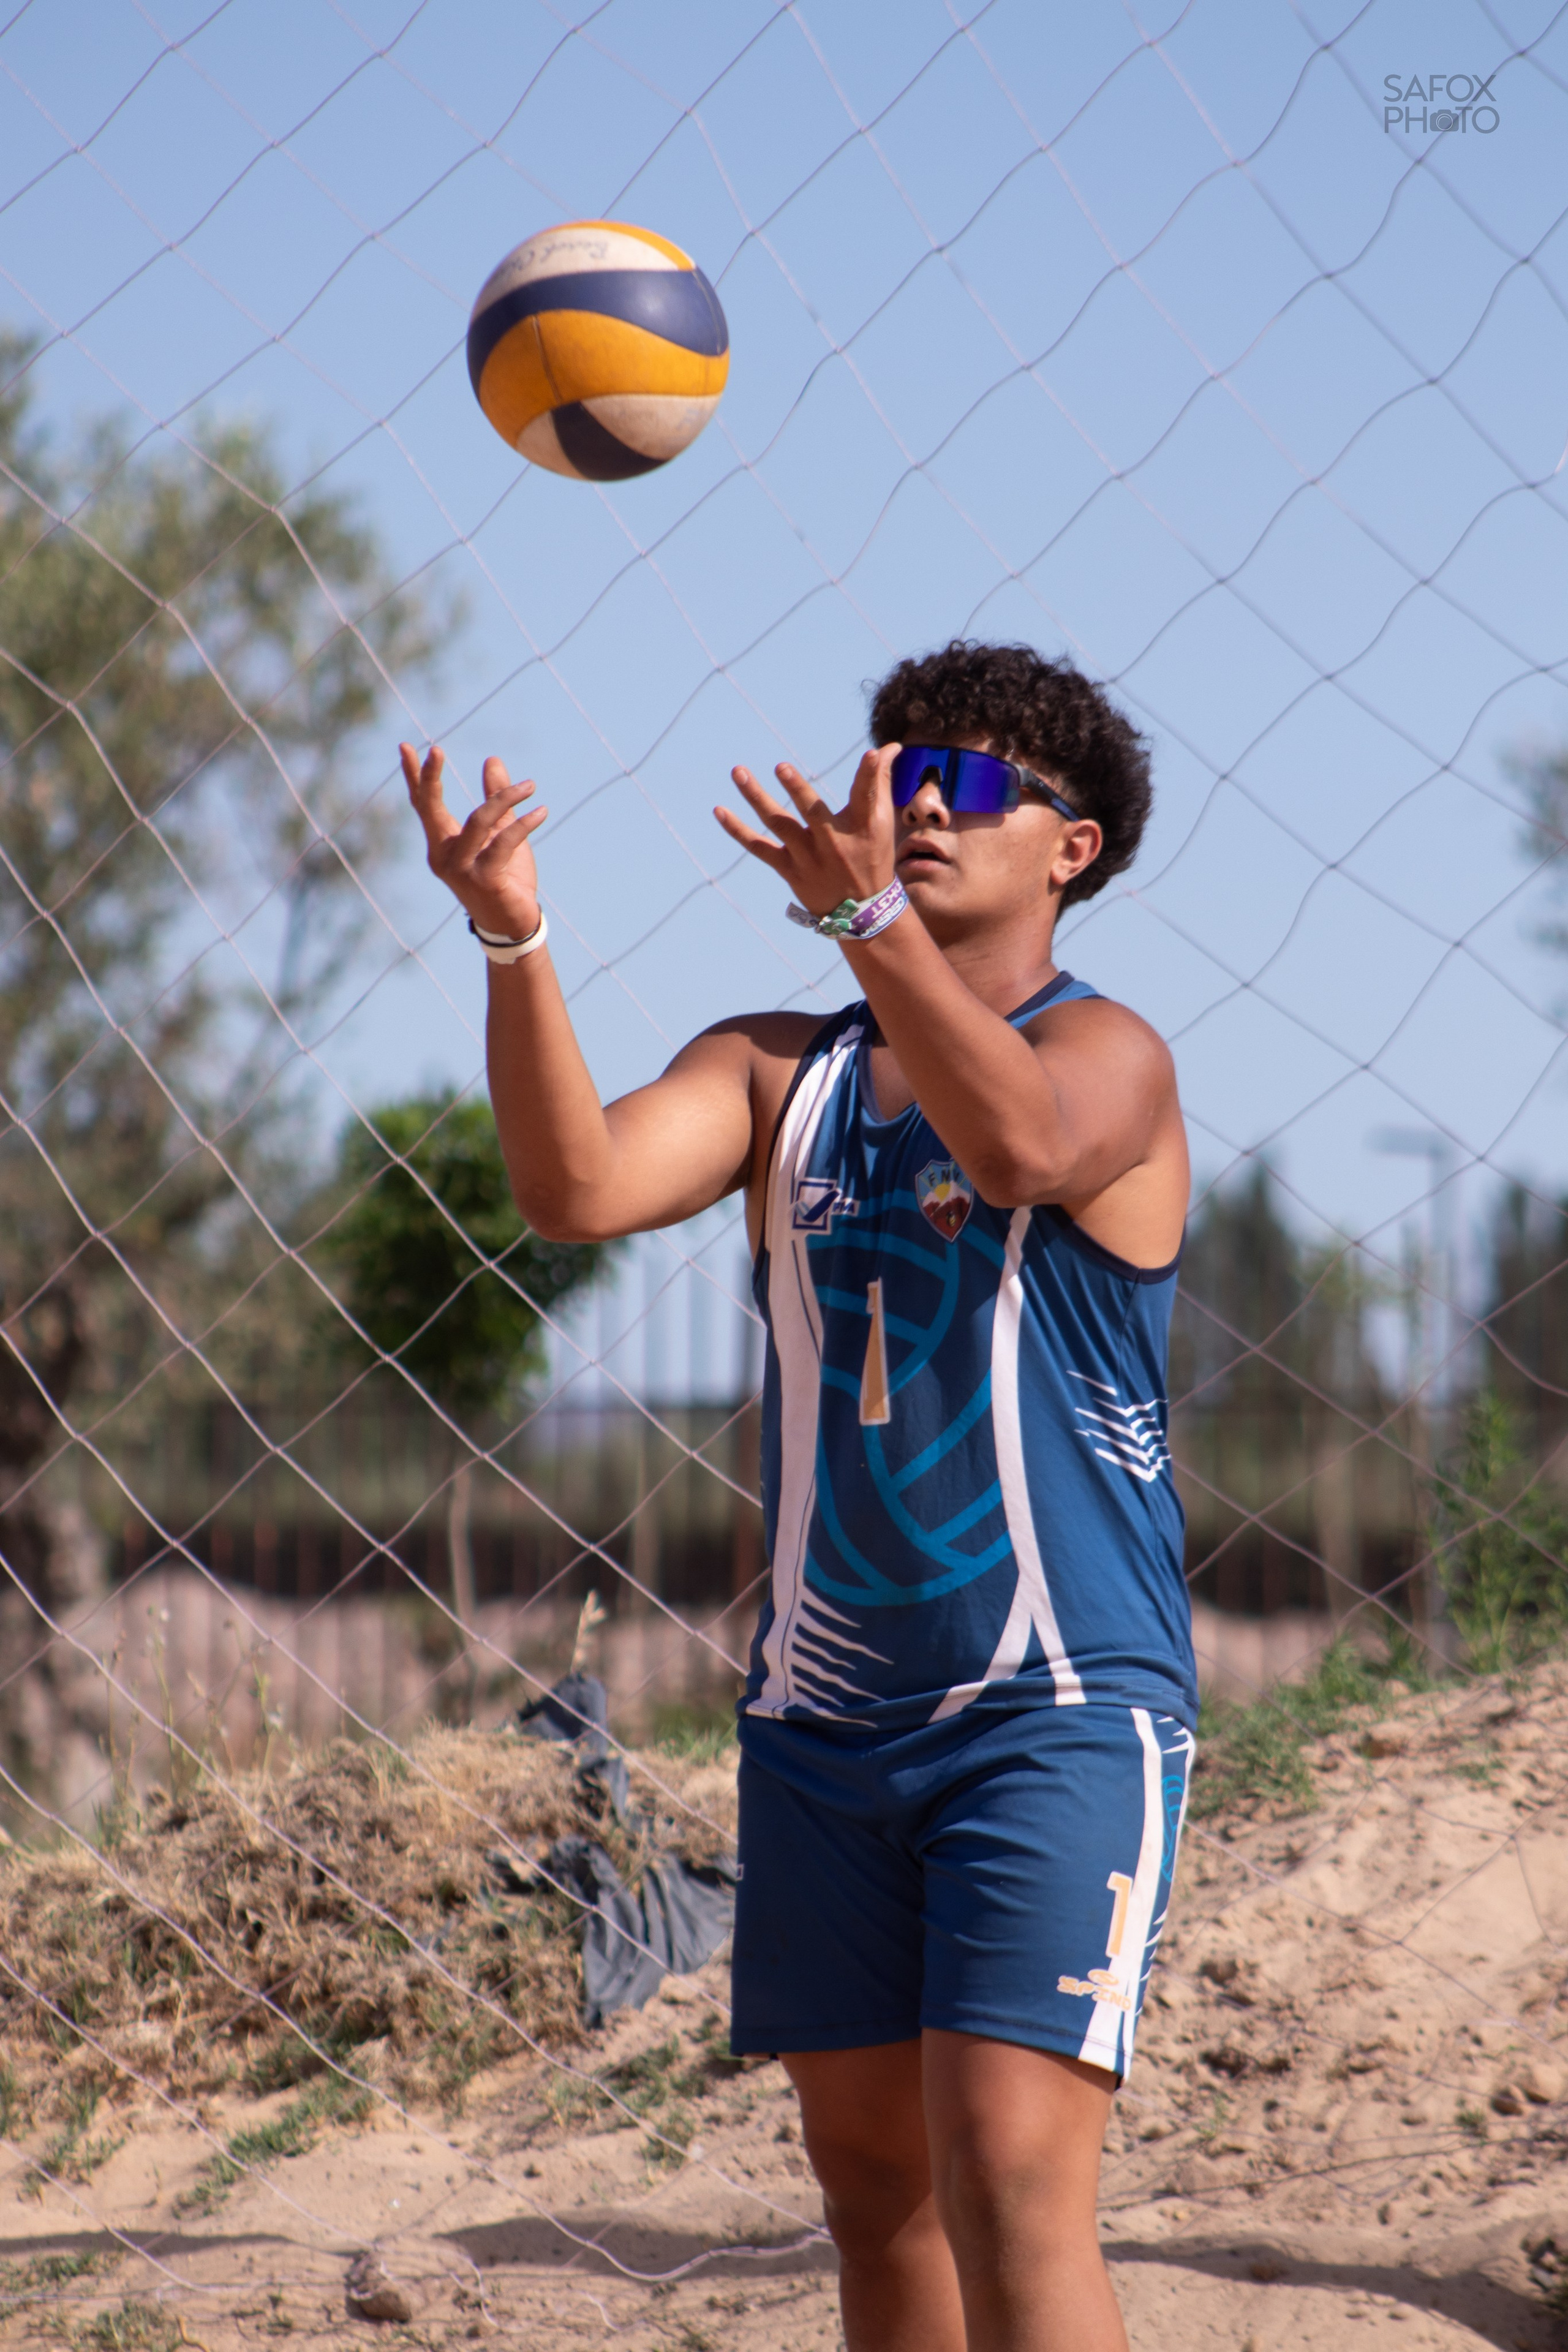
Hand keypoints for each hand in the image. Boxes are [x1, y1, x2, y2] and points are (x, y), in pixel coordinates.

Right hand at [402, 744, 544, 940]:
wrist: (514, 925)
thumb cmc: (504, 878)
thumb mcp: (499, 833)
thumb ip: (494, 799)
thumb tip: (492, 760)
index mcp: (441, 845)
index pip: (423, 806)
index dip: (415, 777)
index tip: (405, 746)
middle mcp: (443, 857)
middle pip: (431, 809)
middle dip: (431, 778)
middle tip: (435, 749)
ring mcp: (461, 869)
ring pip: (478, 821)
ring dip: (505, 799)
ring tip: (530, 786)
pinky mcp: (484, 880)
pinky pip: (504, 842)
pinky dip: (525, 824)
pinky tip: (542, 812)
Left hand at [714, 745, 898, 916]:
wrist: (862, 911)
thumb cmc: (872, 855)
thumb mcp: (881, 822)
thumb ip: (880, 781)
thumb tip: (890, 747)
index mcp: (862, 826)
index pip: (868, 795)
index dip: (871, 774)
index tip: (872, 754)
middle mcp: (834, 842)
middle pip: (812, 812)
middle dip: (797, 790)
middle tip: (781, 767)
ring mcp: (809, 857)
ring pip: (779, 823)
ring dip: (756, 798)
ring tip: (738, 771)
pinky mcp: (789, 869)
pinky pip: (758, 847)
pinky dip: (737, 830)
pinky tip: (719, 810)